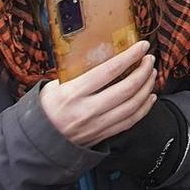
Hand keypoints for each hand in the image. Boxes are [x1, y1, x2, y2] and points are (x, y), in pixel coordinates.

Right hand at [37, 41, 157, 147]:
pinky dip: (144, 108)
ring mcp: (97, 125)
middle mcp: (87, 110)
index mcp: (73, 93)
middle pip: (127, 89)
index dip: (130, 56)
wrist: (38, 143)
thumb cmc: (45, 109)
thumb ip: (75, 74)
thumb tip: (97, 54)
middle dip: (143, 71)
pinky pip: (130, 121)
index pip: (109, 71)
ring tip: (151, 74)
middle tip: (149, 59)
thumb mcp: (53, 87)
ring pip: (132, 105)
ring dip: (147, 87)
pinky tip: (150, 96)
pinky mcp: (103, 136)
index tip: (142, 46)